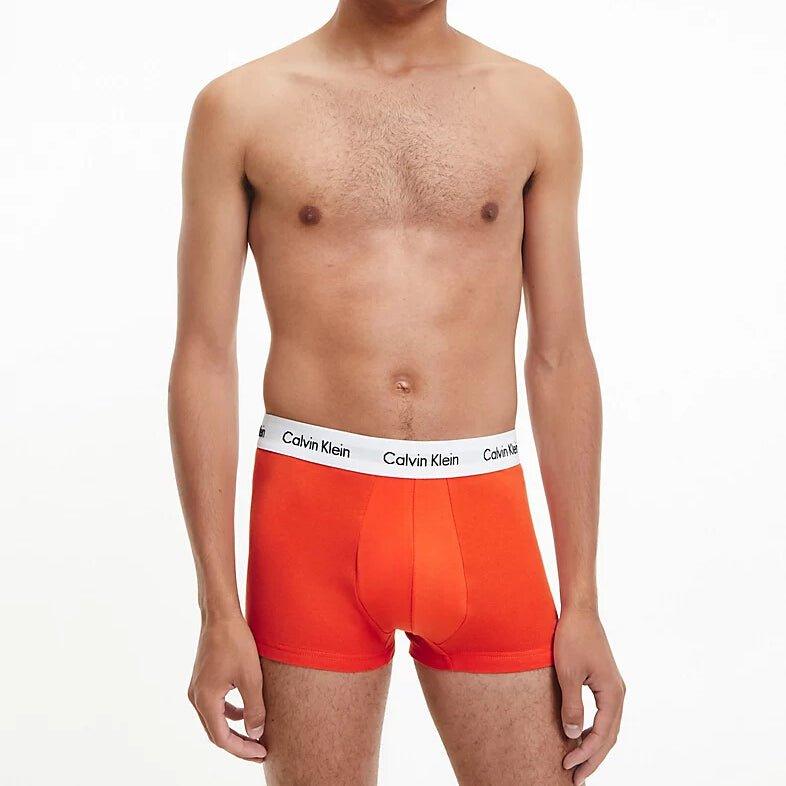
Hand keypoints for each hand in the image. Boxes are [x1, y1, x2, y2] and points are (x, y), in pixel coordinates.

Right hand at [187, 615, 266, 760]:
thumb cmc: (236, 642)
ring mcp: (197, 689)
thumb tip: (256, 734)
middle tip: (259, 752)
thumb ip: (254, 708)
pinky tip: (243, 712)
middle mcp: (196, 698)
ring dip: (233, 731)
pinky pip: (214, 706)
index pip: (222, 738)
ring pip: (214, 720)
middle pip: (215, 733)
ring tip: (254, 736)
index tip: (261, 753)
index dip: (242, 749)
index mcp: (206, 700)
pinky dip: (228, 714)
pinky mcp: (202, 680)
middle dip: (238, 744)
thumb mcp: (251, 677)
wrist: (220, 616)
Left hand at [554, 607, 624, 784]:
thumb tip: (572, 735)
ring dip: (594, 746)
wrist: (579, 611)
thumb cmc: (572, 638)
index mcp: (612, 694)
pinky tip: (579, 736)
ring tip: (577, 763)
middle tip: (576, 779)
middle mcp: (617, 693)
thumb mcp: (567, 673)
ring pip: (607, 727)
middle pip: (609, 736)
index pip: (602, 735)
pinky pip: (603, 715)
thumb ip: (571, 706)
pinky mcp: (604, 682)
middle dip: (593, 758)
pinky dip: (593, 730)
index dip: (585, 754)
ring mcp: (612, 688)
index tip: (567, 767)